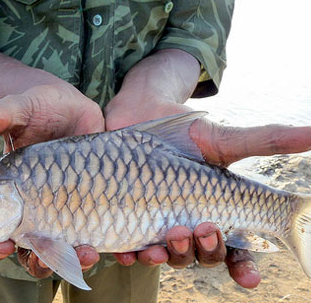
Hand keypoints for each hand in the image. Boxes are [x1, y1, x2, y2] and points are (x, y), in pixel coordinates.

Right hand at [0, 84, 103, 276]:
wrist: (72, 106)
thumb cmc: (37, 107)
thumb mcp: (19, 109)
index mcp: (9, 195)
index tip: (1, 246)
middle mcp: (35, 208)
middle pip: (31, 250)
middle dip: (38, 262)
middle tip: (45, 259)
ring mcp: (66, 209)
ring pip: (67, 249)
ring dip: (76, 258)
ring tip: (89, 252)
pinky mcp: (94, 203)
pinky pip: (100, 233)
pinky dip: (110, 246)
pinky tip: (122, 247)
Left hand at [105, 94, 310, 288]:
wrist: (140, 116)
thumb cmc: (183, 132)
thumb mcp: (223, 138)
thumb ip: (266, 142)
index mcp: (215, 212)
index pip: (235, 249)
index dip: (243, 267)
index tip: (250, 278)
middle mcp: (189, 224)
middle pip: (203, 256)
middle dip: (207, 251)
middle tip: (205, 228)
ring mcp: (158, 225)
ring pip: (169, 257)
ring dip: (172, 256)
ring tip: (171, 235)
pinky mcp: (128, 220)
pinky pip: (130, 248)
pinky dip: (130, 254)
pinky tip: (128, 251)